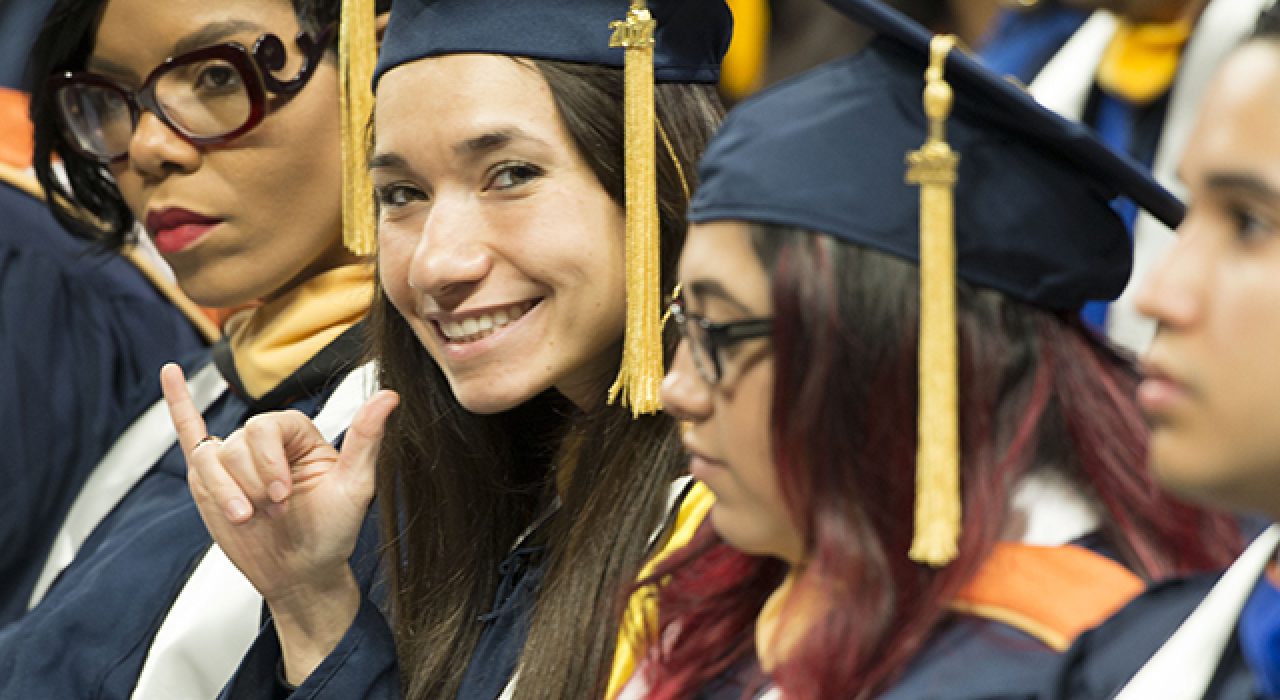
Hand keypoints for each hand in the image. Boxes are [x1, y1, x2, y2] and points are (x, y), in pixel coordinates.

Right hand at [161, 363, 398, 680]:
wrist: (302, 573)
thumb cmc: (331, 531)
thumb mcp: (354, 486)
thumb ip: (366, 439)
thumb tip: (389, 395)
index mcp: (298, 435)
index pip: (268, 426)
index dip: (269, 462)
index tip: (283, 494)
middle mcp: (264, 442)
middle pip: (238, 443)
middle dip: (252, 482)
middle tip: (273, 511)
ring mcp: (233, 459)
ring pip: (210, 458)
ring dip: (225, 491)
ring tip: (246, 517)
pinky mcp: (208, 480)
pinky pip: (189, 433)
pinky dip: (178, 404)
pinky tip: (170, 374)